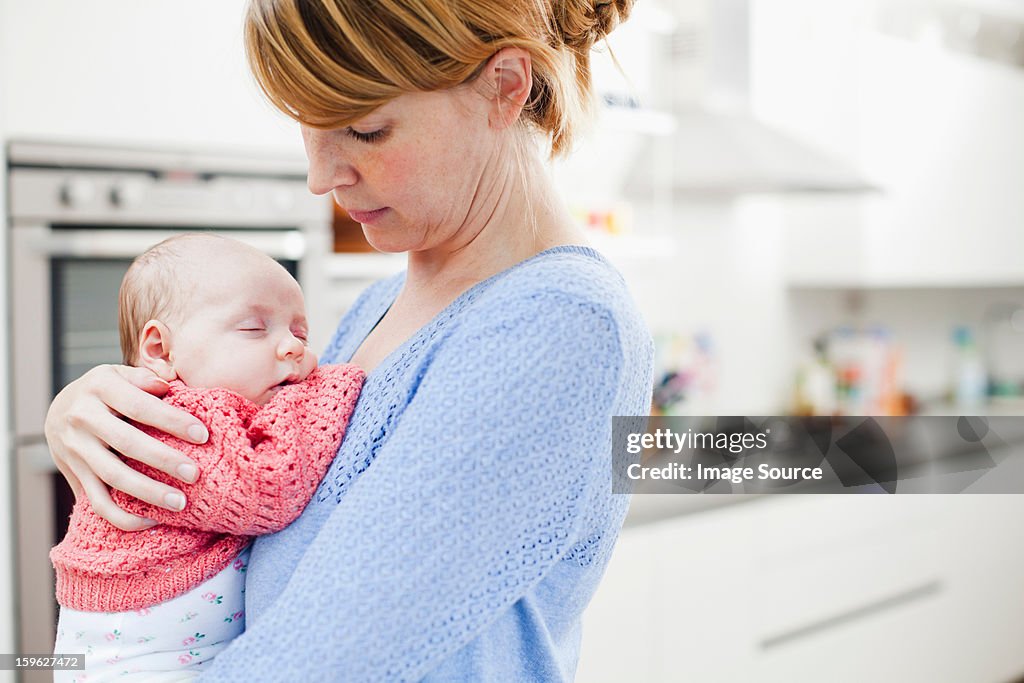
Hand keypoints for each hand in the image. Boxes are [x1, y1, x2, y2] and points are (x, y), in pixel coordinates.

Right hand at [44, 365, 209, 530]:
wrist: (59, 410)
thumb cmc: (106, 391)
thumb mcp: (119, 374)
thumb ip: (143, 379)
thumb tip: (166, 386)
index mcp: (99, 387)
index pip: (139, 406)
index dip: (172, 421)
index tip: (202, 435)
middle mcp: (82, 418)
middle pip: (126, 443)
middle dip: (164, 460)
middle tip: (194, 474)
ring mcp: (74, 449)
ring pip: (112, 477)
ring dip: (148, 493)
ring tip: (180, 503)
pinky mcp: (73, 474)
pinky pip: (97, 502)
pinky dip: (123, 517)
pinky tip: (152, 522)